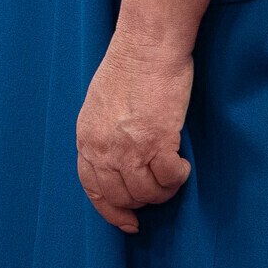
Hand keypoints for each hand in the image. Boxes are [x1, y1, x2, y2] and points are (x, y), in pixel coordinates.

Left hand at [74, 34, 194, 233]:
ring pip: (147, 193)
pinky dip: (178, 176)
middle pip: (121, 197)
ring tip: (172, 170)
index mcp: (86, 137)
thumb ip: (103, 135)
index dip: (111, 211)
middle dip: (143, 200)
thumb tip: (116, 163)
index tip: (129, 222)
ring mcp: (127, 147)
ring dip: (164, 189)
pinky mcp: (156, 141)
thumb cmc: (129, 68)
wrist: (147, 45)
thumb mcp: (100, 105)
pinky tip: (181, 161)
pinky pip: (169, 178)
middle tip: (159, 189)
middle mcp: (102, 147)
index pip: (92, 189)